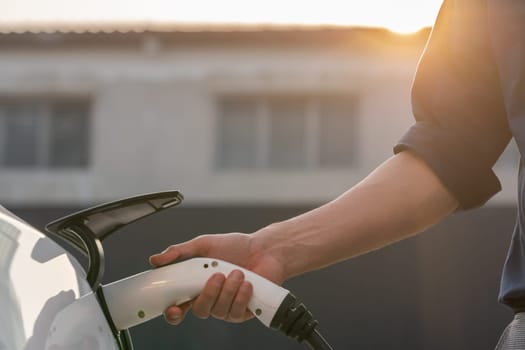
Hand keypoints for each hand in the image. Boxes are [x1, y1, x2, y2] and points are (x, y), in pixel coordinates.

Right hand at [149, 232, 285, 324]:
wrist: (265, 249)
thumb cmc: (236, 247)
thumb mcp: (204, 244)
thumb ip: (180, 252)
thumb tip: (156, 259)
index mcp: (197, 286)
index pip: (179, 306)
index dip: (173, 312)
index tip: (174, 308)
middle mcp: (211, 298)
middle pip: (199, 310)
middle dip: (207, 294)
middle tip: (217, 275)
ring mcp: (227, 306)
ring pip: (218, 311)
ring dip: (228, 291)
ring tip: (237, 272)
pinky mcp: (244, 311)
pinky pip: (236, 313)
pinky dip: (241, 297)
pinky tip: (247, 284)